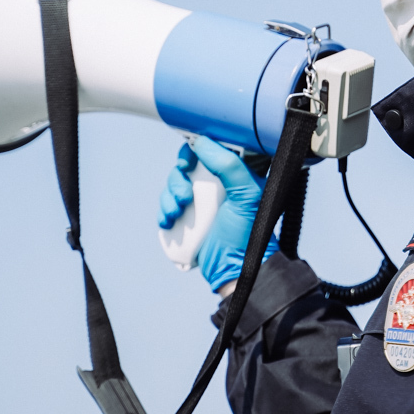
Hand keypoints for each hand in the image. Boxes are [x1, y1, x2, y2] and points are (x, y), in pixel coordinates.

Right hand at [158, 137, 278, 293]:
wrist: (235, 272)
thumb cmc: (248, 234)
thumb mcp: (246, 195)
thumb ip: (229, 165)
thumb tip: (200, 141)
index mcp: (236, 173)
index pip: (210, 148)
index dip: (193, 151)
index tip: (186, 163)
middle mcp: (219, 183)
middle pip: (187, 166)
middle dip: (177, 179)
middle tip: (184, 198)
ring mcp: (203, 201)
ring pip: (175, 184)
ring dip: (168, 196)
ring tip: (176, 214)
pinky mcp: (190, 218)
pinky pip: (169, 204)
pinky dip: (164, 210)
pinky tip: (168, 221)